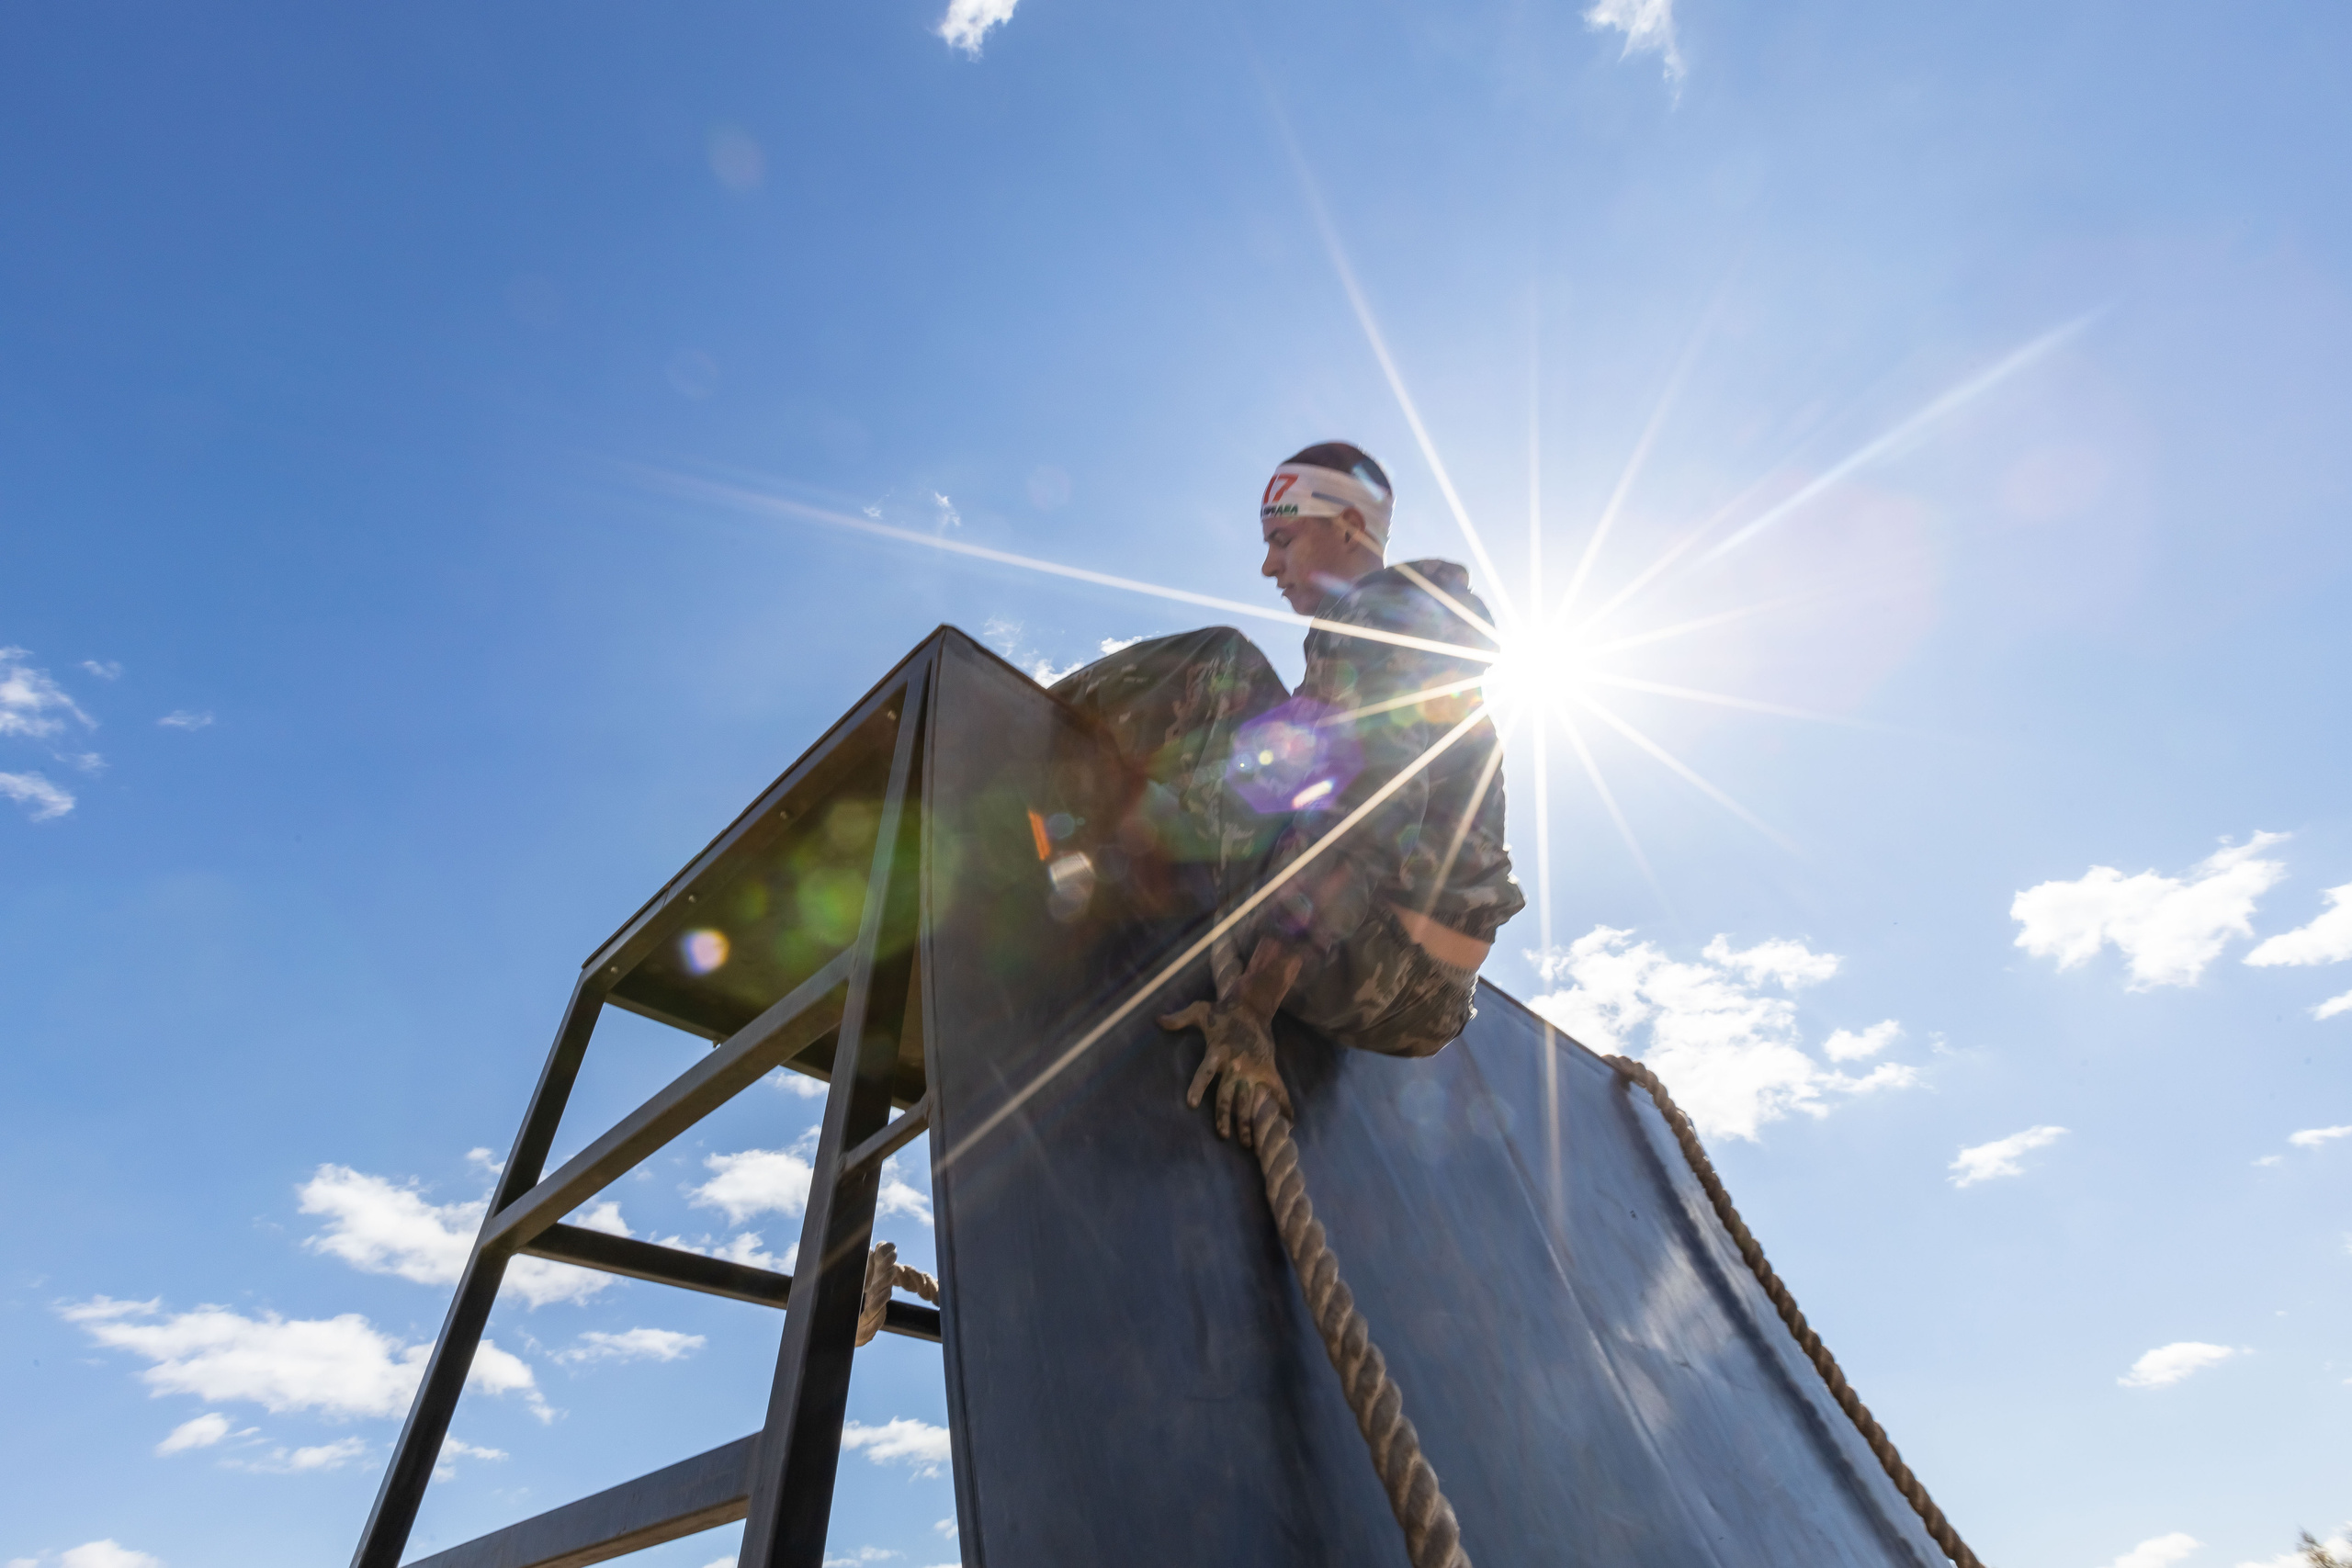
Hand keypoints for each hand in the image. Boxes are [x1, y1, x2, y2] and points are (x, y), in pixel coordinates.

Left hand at [1159, 997, 1293, 1146]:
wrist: (1253, 1004)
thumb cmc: (1223, 1011)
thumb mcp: (1199, 1012)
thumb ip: (1178, 1019)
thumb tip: (1157, 1020)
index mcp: (1217, 1051)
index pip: (1205, 1072)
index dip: (1198, 1087)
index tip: (1191, 1104)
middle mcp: (1235, 1063)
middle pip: (1228, 1095)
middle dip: (1225, 1116)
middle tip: (1223, 1136)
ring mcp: (1253, 1068)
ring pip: (1249, 1100)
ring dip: (1248, 1122)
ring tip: (1248, 1144)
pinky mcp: (1268, 1069)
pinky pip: (1277, 1090)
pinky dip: (1284, 1105)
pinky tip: (1289, 1122)